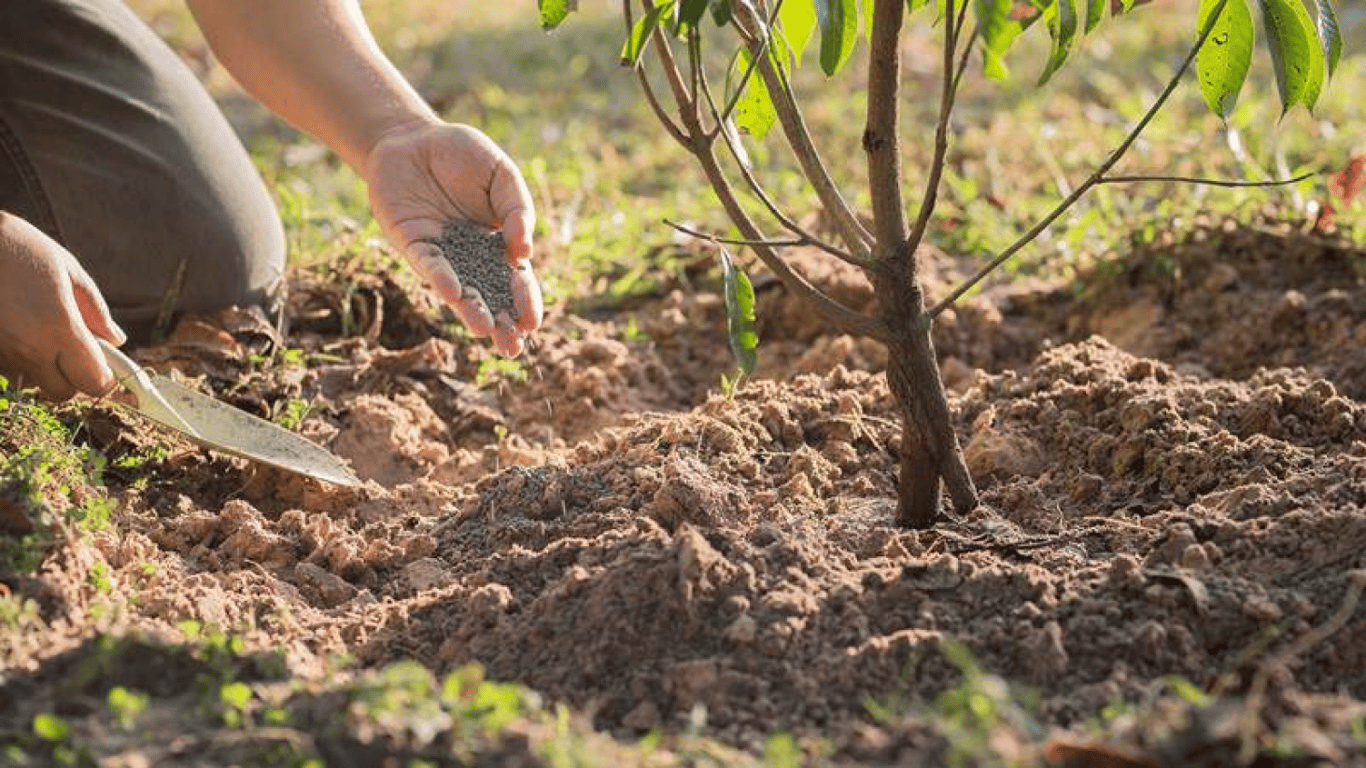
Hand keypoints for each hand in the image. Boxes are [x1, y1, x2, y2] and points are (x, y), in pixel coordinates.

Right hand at [0, 213, 126, 399]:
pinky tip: (22, 331)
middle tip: (78, 349)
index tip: (109, 363)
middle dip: (76, 379)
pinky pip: (11, 370)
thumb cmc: (21, 248)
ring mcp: (3, 353)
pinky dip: (23, 360)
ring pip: (35, 384)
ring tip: (44, 333)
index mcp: (59, 328)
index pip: (94, 381)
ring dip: (47, 370)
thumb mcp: (68, 270)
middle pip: (63, 393)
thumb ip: (96, 311)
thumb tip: (117, 340)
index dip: (106, 378)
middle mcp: (29, 349)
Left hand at [364, 119, 541, 355]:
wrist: (414, 139)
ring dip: (472, 311)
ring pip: (460, 290)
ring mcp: (443, 254)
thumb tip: (524, 249)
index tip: (532, 323)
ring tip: (484, 331)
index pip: (516, 280)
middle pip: (491, 296)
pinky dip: (441, 278)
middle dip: (502, 323)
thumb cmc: (463, 156)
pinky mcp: (414, 244)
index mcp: (498, 244)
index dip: (525, 301)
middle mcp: (471, 257)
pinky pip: (430, 265)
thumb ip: (517, 208)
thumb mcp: (502, 174)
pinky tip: (452, 292)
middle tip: (512, 348)